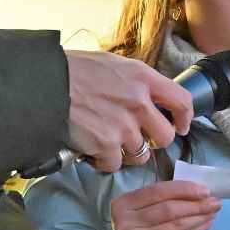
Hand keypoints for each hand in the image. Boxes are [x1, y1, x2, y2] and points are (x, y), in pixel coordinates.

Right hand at [64, 51, 193, 173]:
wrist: (45, 84)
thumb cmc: (74, 70)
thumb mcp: (113, 65)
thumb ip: (136, 82)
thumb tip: (148, 97)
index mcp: (143, 78)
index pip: (181, 100)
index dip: (185, 117)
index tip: (181, 126)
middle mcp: (138, 103)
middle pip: (166, 137)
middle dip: (154, 141)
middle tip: (139, 138)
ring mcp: (123, 126)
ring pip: (141, 154)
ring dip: (126, 152)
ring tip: (108, 141)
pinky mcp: (106, 145)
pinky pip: (115, 164)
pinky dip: (104, 161)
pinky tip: (92, 148)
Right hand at [110, 181, 219, 229]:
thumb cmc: (138, 225)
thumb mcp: (141, 208)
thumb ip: (163, 197)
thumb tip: (199, 191)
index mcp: (123, 204)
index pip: (157, 191)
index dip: (183, 189)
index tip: (205, 190)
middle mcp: (127, 223)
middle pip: (169, 209)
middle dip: (196, 205)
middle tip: (215, 202)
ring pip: (176, 225)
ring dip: (199, 217)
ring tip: (213, 211)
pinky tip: (205, 224)